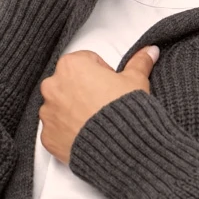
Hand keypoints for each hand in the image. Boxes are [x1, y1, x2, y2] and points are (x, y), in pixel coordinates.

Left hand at [39, 44, 160, 165]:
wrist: (120, 147)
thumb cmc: (124, 110)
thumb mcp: (136, 81)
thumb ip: (139, 62)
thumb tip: (150, 51)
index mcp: (71, 65)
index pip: (86, 61)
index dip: (102, 73)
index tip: (111, 86)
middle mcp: (53, 86)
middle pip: (69, 83)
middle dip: (84, 91)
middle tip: (104, 105)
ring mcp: (47, 113)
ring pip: (60, 107)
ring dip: (73, 111)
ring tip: (95, 123)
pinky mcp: (47, 136)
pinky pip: (56, 131)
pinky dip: (68, 133)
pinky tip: (85, 136)